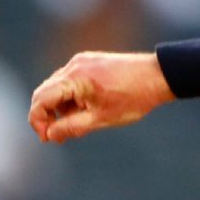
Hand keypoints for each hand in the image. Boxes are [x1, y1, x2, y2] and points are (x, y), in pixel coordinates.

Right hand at [28, 52, 175, 142]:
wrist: (160, 76)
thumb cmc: (135, 97)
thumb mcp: (102, 118)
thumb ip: (72, 127)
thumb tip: (50, 134)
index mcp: (74, 78)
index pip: (41, 99)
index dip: (38, 121)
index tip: (47, 138)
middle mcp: (74, 65)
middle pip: (45, 92)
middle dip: (47, 115)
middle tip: (57, 136)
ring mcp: (82, 61)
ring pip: (58, 86)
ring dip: (60, 107)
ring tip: (78, 123)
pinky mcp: (90, 60)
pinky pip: (71, 80)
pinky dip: (71, 96)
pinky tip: (86, 109)